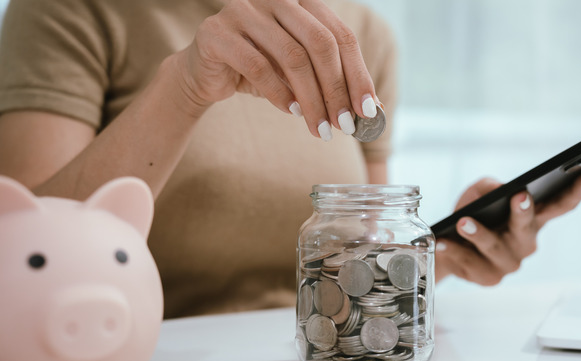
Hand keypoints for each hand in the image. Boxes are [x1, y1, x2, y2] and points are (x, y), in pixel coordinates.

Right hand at [174, 0, 377, 139]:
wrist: (205, 74)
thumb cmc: (261, 72)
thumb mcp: (301, 77)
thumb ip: (333, 84)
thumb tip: (375, 110)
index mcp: (303, 2)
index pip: (341, 35)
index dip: (358, 74)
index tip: (368, 110)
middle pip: (320, 43)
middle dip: (336, 90)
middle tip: (344, 125)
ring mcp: (245, 10)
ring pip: (292, 57)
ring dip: (312, 100)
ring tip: (320, 128)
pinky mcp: (217, 32)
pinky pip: (258, 66)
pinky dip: (279, 94)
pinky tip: (292, 112)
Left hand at [435, 172, 580, 284]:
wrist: (447, 244)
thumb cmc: (472, 214)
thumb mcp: (477, 193)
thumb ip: (487, 186)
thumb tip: (498, 188)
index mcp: (533, 219)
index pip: (560, 206)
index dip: (576, 191)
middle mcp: (526, 242)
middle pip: (528, 228)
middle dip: (524, 212)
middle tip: (520, 195)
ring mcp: (509, 263)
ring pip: (495, 247)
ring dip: (479, 234)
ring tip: (462, 223)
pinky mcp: (489, 278)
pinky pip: (471, 263)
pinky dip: (456, 250)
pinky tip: (443, 242)